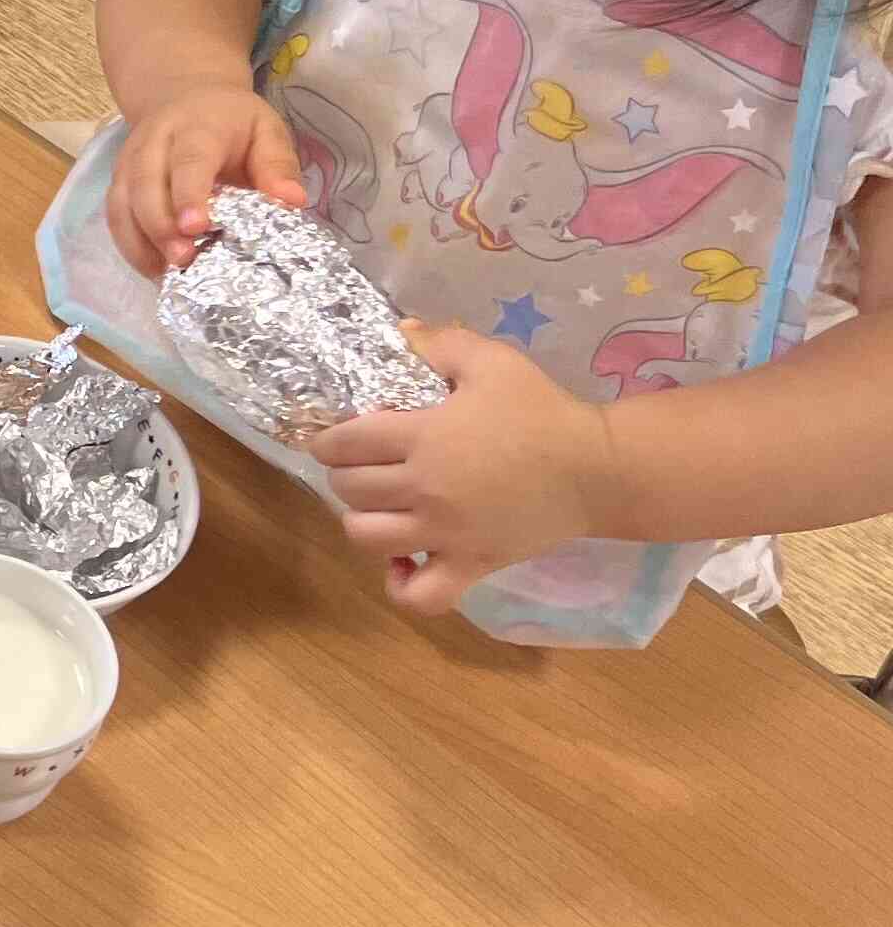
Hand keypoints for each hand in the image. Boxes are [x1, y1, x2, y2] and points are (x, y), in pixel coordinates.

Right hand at [107, 78, 307, 276]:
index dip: (188, 194)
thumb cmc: (233, 123)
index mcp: (196, 126)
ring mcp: (129, 161)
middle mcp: (154, 142)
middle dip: (159, 225)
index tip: (196, 227)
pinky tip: (153, 269)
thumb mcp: (266, 130)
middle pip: (145, 183)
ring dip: (140, 241)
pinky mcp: (118, 181)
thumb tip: (291, 201)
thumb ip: (277, 164)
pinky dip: (130, 245)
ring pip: (121, 202)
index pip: (188, 160)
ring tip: (165, 273)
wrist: (185, 97)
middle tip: (183, 259)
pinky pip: (115, 216)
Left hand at [318, 325, 627, 608]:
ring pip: (367, 538)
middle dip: (343, 475)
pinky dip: (402, 585)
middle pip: (350, 489)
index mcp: (424, 437)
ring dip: (362, 522)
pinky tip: (405, 561)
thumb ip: (441, 343)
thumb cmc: (543, 411)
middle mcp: (425, 489)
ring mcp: (446, 533)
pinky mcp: (472, 565)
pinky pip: (420, 595)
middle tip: (361, 466)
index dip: (328, 441)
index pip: (344, 444)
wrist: (598, 468)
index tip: (335, 438)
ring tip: (380, 507)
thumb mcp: (492, 361)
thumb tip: (401, 331)